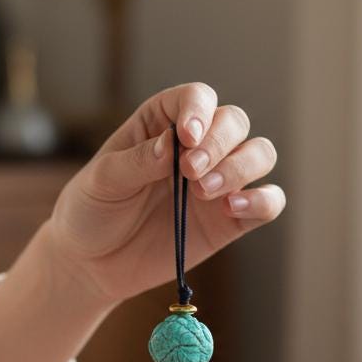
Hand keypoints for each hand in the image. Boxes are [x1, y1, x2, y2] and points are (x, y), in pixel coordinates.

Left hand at [47, 83, 282, 304]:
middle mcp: (198, 147)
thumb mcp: (102, 181)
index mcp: (163, 124)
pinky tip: (232, 209)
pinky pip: (269, 202)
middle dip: (219, 143)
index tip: (186, 136)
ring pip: (260, 154)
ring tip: (203, 193)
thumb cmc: (92, 211)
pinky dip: (262, 201)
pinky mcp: (230, 220)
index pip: (196, 97)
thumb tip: (173, 144)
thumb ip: (138, 160)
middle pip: (235, 122)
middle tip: (190, 172)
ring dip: (241, 168)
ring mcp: (218, 182)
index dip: (199, 110)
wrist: (92, 263)